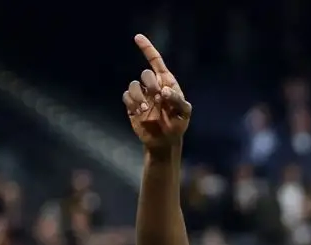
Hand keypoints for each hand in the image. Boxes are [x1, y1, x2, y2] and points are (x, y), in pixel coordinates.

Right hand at [122, 34, 190, 152]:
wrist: (165, 141)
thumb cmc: (178, 124)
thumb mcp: (184, 113)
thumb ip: (177, 99)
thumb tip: (163, 90)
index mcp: (166, 82)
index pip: (155, 61)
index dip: (147, 48)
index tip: (137, 37)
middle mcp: (152, 86)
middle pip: (145, 74)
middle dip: (151, 84)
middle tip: (157, 98)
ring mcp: (141, 95)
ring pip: (133, 85)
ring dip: (139, 96)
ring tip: (146, 110)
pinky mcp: (132, 106)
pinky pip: (126, 97)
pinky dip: (132, 104)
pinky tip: (139, 113)